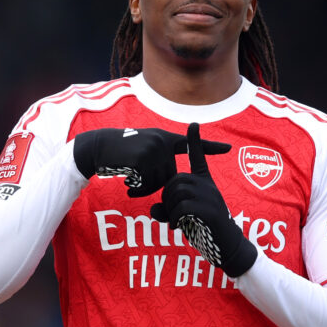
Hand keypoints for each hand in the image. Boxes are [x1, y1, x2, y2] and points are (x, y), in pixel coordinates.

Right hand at [73, 127, 230, 197]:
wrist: (97, 147)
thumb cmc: (120, 153)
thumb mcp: (142, 149)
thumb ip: (159, 159)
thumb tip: (172, 179)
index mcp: (163, 139)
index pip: (189, 144)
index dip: (209, 147)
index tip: (229, 148)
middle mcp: (161, 141)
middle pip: (170, 176)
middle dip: (154, 185)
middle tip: (137, 181)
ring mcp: (152, 149)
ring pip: (159, 182)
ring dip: (144, 188)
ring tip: (131, 179)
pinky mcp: (142, 159)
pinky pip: (147, 184)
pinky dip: (136, 187)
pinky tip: (126, 179)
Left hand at [151, 123, 257, 277]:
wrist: (228, 248)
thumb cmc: (206, 231)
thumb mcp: (183, 218)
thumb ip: (166, 210)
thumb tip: (152, 208)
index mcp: (205, 183)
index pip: (199, 157)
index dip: (195, 141)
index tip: (193, 124)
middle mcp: (208, 186)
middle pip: (176, 180)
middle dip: (166, 197)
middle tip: (170, 214)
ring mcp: (210, 197)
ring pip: (178, 192)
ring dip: (170, 208)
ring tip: (175, 221)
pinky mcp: (209, 210)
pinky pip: (182, 207)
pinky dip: (175, 218)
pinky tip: (178, 228)